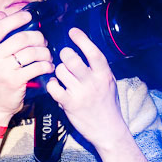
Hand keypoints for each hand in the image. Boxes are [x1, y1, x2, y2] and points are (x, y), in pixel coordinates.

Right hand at [0, 10, 53, 125]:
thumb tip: (1, 14)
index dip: (16, 19)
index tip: (28, 17)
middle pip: (20, 38)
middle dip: (37, 38)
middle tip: (43, 41)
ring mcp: (1, 69)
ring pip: (31, 52)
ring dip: (44, 52)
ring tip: (47, 56)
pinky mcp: (14, 81)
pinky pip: (36, 67)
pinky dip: (46, 65)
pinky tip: (48, 66)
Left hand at [45, 28, 126, 148]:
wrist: (108, 130)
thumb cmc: (108, 104)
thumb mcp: (109, 82)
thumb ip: (98, 68)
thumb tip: (85, 49)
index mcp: (104, 74)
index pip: (92, 52)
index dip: (81, 39)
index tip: (73, 31)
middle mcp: (93, 82)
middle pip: (72, 59)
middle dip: (65, 54)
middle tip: (64, 57)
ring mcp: (81, 93)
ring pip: (60, 71)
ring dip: (58, 70)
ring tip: (62, 76)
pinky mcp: (69, 104)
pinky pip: (53, 87)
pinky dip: (52, 85)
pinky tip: (56, 86)